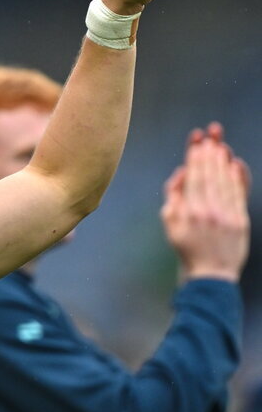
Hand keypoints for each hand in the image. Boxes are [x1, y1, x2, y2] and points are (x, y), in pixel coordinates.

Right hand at [160, 122, 249, 282]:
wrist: (210, 276)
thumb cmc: (188, 250)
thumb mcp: (170, 225)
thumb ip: (173, 197)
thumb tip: (181, 173)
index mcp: (189, 213)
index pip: (194, 178)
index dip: (196, 158)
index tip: (197, 142)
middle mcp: (208, 212)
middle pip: (210, 175)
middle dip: (210, 153)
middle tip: (210, 135)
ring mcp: (226, 216)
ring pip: (225, 181)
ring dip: (223, 161)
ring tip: (220, 144)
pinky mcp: (241, 221)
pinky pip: (239, 193)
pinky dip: (237, 177)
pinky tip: (234, 164)